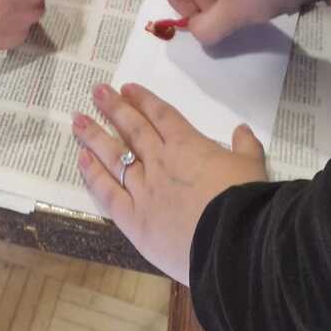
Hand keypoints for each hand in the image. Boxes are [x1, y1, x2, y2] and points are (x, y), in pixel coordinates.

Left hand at [72, 82, 266, 282]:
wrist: (233, 243)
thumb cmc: (245, 201)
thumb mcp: (253, 167)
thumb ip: (246, 146)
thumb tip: (243, 129)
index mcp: (188, 145)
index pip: (161, 115)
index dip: (143, 99)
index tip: (127, 88)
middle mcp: (161, 161)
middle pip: (133, 129)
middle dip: (114, 108)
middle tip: (97, 91)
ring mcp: (144, 189)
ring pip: (114, 156)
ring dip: (95, 136)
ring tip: (77, 119)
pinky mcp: (134, 220)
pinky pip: (108, 192)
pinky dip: (94, 175)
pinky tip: (82, 160)